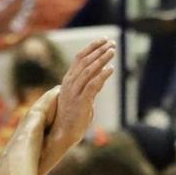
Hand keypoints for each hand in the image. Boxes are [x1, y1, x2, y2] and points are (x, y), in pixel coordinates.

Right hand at [39, 38, 115, 166]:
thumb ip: (90, 86)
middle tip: (112, 42)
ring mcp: (74, 92)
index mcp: (68, 81)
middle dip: (99, 50)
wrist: (62, 135)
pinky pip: (93, 85)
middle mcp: (69, 83)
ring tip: (113, 51)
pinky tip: (111, 69)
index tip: (103, 40)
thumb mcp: (82, 98)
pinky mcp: (81, 102)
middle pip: (85, 61)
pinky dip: (102, 75)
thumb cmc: (72, 117)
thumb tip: (101, 76)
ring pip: (89, 70)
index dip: (91, 47)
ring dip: (102, 59)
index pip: (79, 58)